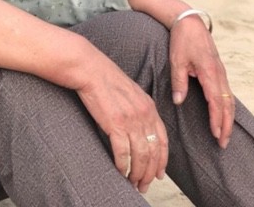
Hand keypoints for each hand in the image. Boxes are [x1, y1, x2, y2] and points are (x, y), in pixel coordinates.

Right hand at [76, 50, 168, 193]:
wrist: (90, 69)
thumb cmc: (105, 77)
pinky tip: (120, 171)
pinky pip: (123, 152)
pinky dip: (122, 165)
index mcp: (149, 107)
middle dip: (150, 173)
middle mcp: (144, 115)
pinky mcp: (115, 124)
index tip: (159, 173)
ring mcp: (131, 120)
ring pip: (140, 156)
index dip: (162, 160)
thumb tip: (139, 127)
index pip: (162, 140)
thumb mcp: (131, 91)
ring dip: (137, 173)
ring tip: (133, 183)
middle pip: (153, 152)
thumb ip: (139, 109)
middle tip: (144, 185)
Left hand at [169, 14, 234, 147]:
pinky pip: (226, 92)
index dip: (216, 120)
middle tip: (223, 143)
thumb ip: (179, 82)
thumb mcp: (176, 60)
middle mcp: (219, 74)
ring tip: (224, 134)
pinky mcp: (219, 70)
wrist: (189, 21)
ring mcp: (221, 72)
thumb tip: (178, 102)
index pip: (216, 102)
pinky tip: (224, 115)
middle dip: (226, 125)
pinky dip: (227, 107)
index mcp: (209, 72)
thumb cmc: (181, 40)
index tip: (216, 135)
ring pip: (229, 100)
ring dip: (228, 118)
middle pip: (227, 105)